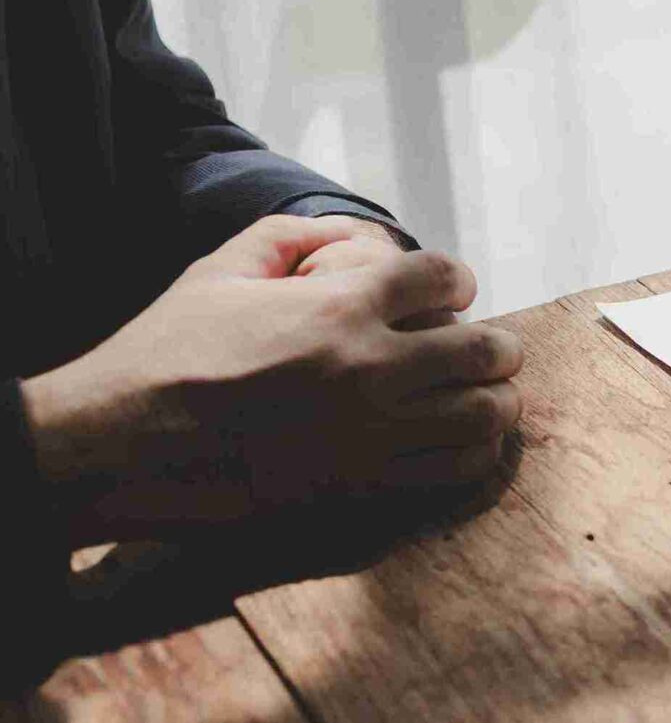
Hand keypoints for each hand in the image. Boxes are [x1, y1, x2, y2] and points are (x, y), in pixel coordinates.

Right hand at [21, 214, 524, 537]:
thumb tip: (352, 234)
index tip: (453, 291)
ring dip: (495, 399)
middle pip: (485, 351)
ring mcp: (373, 434)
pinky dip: (475, 452)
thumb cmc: (165, 354)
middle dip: (495, 346)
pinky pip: (457, 470)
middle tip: (488, 349)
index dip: (457, 279)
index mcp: (338, 310)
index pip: (443, 278)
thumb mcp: (217, 271)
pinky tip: (462, 440)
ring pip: (486, 415)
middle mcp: (370, 371)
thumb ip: (289, 237)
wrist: (122, 448)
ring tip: (484, 395)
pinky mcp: (364, 487)